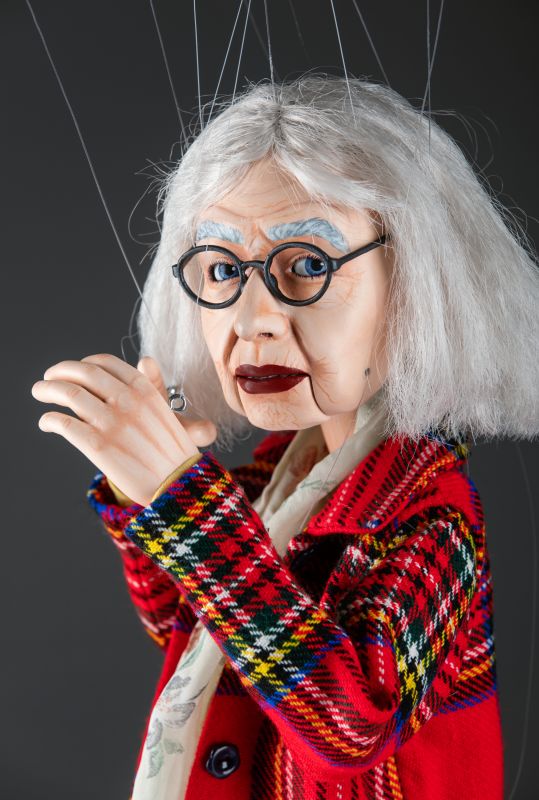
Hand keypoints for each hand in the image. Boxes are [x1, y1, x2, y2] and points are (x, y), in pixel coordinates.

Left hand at [31, 353, 216, 506]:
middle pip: (82, 374)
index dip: (82, 365)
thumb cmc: (172, 451)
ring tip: (39, 392)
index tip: (72, 372)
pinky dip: (49, 420)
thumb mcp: (166, 412)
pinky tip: (47, 423)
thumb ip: (152, 385)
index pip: (103, 364)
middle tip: (47, 379)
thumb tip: (145, 359)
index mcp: (144, 389)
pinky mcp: (98, 445)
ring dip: (47, 390)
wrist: (178, 486)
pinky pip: (63, 424)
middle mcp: (127, 400)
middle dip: (59, 372)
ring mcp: (112, 422)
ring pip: (68, 394)